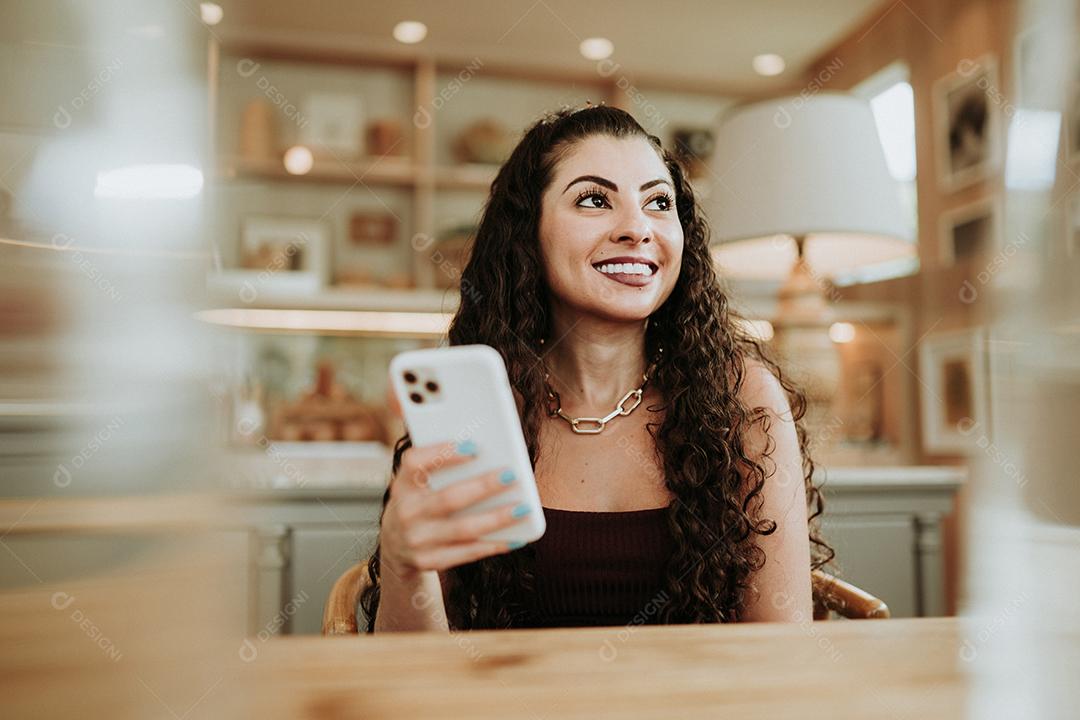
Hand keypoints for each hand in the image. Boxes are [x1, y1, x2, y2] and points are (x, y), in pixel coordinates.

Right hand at [379, 439, 527, 577]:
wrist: (395, 547)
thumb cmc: (419, 502)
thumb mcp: (416, 483)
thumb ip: (441, 466)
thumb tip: (488, 453)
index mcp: (402, 484)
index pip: (415, 462)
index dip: (443, 453)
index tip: (474, 447)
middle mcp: (405, 512)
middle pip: (448, 498)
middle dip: (483, 486)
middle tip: (512, 475)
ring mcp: (416, 540)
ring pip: (463, 529)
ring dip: (496, 518)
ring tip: (523, 508)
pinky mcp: (429, 561)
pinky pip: (468, 553)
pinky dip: (494, 544)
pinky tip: (517, 536)